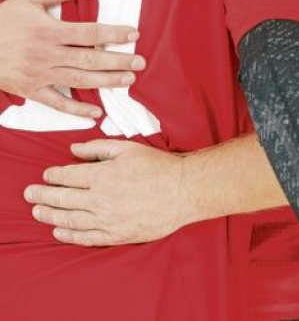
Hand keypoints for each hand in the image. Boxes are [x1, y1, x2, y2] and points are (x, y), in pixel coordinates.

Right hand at [0, 0, 143, 117]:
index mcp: (49, 31)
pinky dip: (76, 109)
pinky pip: (56, 103)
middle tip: (141, 62)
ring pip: (79, 79)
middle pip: (89, 58)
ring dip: (106, 81)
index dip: (113, 34)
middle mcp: (46, 54)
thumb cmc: (2, 20)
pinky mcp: (31, 90)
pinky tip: (96, 113)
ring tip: (128, 80)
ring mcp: (39, 75)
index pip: (89, 33)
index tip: (134, 34)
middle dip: (118, 60)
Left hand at [24, 139, 188, 245]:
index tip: (46, 174)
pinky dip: (68, 234)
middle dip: (43, 196)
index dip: (54, 175)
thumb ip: (98, 147)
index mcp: (103, 175)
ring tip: (37, 212)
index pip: (68, 175)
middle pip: (63, 198)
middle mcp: (100, 198)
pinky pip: (84, 236)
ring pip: (69, 219)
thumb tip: (73, 149)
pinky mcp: (115, 234)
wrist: (183, 191)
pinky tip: (58, 231)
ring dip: (49, 215)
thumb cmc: (158, 167)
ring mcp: (106, 219)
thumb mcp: (129, 148)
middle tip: (30, 194)